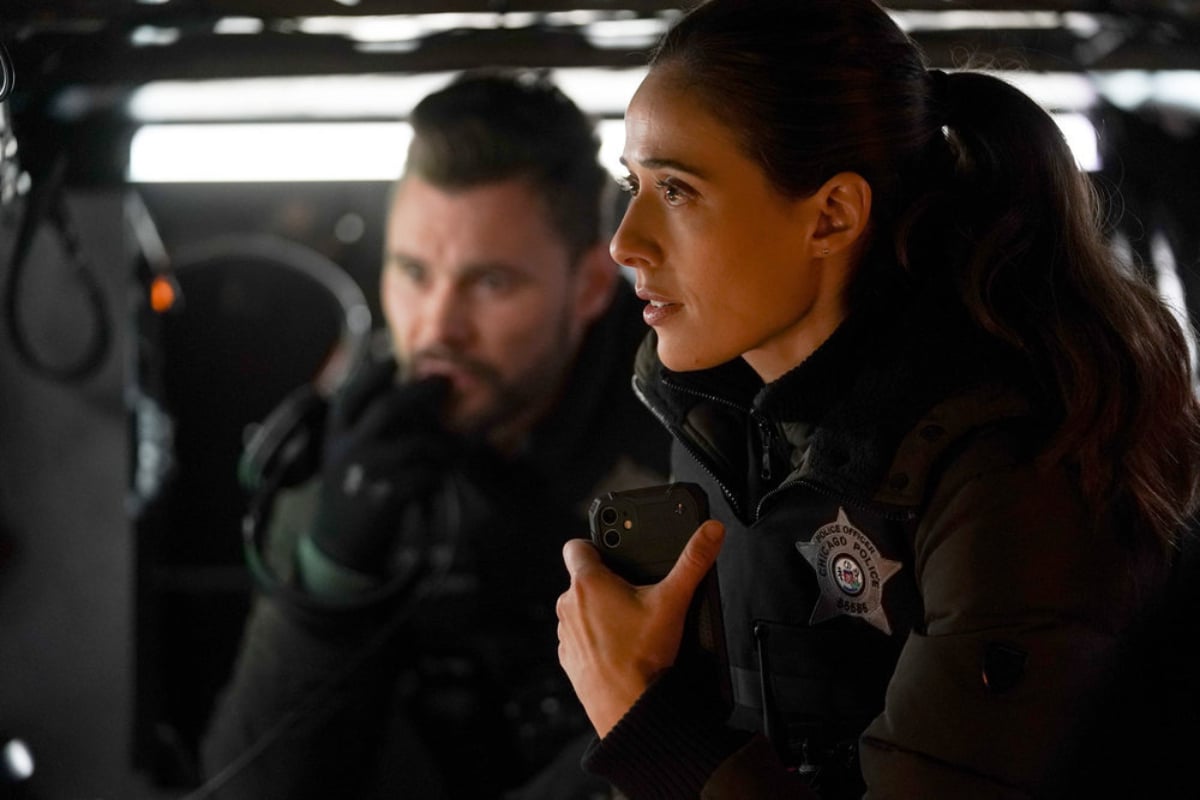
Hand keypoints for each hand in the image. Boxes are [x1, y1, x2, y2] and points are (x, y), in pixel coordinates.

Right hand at [311, 358, 455, 576]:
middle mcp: (348, 450)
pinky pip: (425, 475)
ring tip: (456, 446)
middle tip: (445, 383)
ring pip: (415, 443)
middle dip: (421, 391)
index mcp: (336, 435)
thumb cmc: (352, 489)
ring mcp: (366, 475)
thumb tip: (408, 390)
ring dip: (442, 442)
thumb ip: (368, 427)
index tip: (395, 359)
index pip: (351, 395)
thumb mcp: (346, 455)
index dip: (373, 374)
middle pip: (388, 408)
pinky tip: (446, 473)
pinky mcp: (385, 499)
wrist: (340, 544)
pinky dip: (441, 472)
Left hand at [556, 520, 725, 737]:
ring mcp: (565, 633)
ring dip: (599, 612)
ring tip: (630, 624)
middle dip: (607, 583)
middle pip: (583, 580)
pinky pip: (579, 638)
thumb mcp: (674, 601)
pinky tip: (620, 647)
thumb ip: (694, 561)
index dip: (595, 544)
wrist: (630, 709)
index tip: (612, 552)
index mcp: (588, 583)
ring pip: (580, 609)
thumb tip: (710, 532)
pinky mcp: (568, 657)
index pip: (577, 546)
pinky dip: (595, 639)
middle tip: (635, 596)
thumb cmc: (644, 658)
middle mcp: (568, 605)